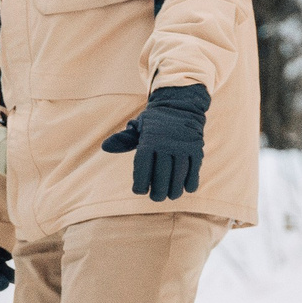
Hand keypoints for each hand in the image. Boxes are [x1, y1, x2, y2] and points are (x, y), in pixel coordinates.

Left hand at [100, 83, 210, 201]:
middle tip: (156, 197)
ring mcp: (182, 146)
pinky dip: (190, 182)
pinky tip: (186, 189)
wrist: (180, 104)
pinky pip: (194, 169)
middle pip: (161, 175)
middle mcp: (166, 144)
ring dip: (175, 190)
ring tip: (170, 196)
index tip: (139, 191)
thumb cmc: (154, 121)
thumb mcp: (138, 126)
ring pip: (178, 175)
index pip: (143, 167)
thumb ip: (124, 139)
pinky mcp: (196, 148)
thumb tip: (105, 146)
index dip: (141, 182)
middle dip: (158, 191)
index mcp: (149, 140)